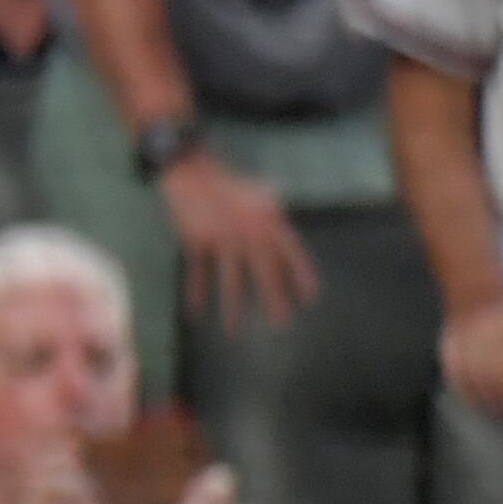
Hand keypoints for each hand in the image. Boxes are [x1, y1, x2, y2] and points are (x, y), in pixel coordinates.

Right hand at [157, 148, 316, 330]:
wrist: (192, 173)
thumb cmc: (230, 184)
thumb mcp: (264, 193)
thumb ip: (276, 219)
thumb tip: (284, 246)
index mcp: (268, 220)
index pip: (291, 252)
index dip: (302, 275)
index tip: (310, 298)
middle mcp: (248, 232)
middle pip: (264, 272)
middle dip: (272, 299)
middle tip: (280, 324)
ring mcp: (221, 239)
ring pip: (229, 279)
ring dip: (232, 306)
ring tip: (233, 330)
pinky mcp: (197, 242)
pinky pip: (197, 273)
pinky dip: (195, 292)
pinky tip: (196, 312)